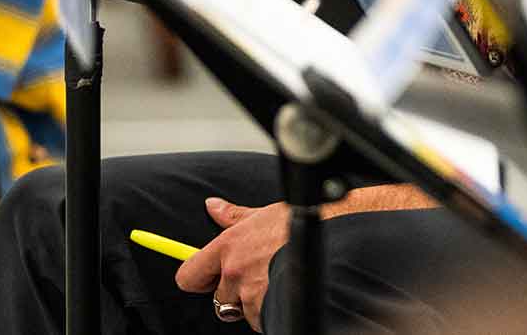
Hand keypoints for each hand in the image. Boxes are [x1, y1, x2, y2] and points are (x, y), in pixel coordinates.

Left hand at [174, 197, 290, 330]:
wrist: (336, 241)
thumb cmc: (303, 224)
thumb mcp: (265, 214)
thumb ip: (234, 216)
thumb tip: (211, 206)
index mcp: (228, 246)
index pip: (189, 275)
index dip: (196, 279)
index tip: (204, 279)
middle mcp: (235, 272)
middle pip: (219, 299)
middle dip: (236, 294)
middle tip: (258, 278)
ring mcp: (251, 294)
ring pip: (244, 311)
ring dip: (257, 303)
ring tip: (278, 281)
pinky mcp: (268, 311)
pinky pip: (263, 320)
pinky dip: (272, 311)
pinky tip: (287, 291)